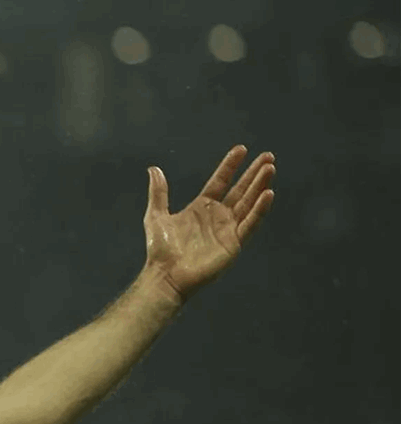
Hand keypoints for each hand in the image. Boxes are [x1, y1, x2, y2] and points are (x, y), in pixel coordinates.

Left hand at [143, 145, 275, 300]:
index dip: (230, 166)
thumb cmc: (160, 249)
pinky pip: (250, 223)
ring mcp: (227, 229)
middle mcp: (217, 216)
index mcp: (201, 207)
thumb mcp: (156, 215)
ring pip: (249, 203)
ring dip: (260, 186)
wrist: (166, 274)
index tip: (241, 149)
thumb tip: (154, 169)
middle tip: (268, 156)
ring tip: (270, 168)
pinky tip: (268, 194)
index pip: (220, 182)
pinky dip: (259, 209)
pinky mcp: (234, 243)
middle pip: (240, 190)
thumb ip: (159, 193)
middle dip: (254, 173)